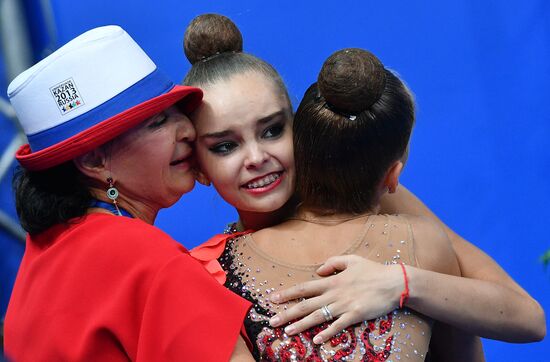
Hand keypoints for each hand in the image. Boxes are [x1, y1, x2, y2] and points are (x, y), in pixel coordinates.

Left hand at [268, 255, 403, 343]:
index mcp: (332, 280)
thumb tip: (318, 271)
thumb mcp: (352, 259)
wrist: (394, 282)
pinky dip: (326, 333)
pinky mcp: (355, 315)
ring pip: (318, 316)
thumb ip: (333, 263)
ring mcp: (344, 305)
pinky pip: (338, 326)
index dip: (288, 293)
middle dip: (287, 313)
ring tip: (287, 331)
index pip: (304, 287)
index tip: (273, 298)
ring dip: (301, 325)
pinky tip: (316, 340)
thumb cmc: (373, 270)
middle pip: (306, 304)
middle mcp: (334, 293)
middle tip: (272, 321)